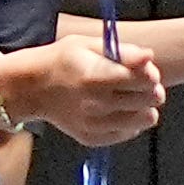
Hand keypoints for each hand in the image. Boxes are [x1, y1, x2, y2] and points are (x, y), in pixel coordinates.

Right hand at [3, 29, 166, 145]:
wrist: (32, 88)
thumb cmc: (63, 61)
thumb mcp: (88, 45)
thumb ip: (122, 52)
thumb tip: (149, 57)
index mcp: (96, 77)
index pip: (145, 79)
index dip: (151, 73)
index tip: (145, 70)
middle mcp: (97, 105)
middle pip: (150, 100)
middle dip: (150, 89)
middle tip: (138, 83)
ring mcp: (95, 125)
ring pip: (146, 119)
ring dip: (144, 107)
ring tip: (130, 97)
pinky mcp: (93, 138)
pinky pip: (129, 132)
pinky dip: (129, 122)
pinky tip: (116, 110)